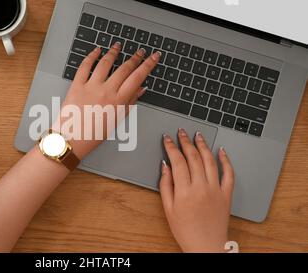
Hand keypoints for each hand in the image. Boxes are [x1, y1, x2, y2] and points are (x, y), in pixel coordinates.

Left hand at [53, 43, 160, 158]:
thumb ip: (130, 102)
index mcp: (118, 101)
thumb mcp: (117, 120)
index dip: (148, 65)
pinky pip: (85, 66)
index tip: (154, 56)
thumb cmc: (93, 134)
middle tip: (141, 51)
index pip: (138, 77)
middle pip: (124, 68)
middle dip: (135, 57)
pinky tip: (97, 50)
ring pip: (105, 63)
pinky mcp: (77, 85)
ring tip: (118, 46)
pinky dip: (91, 56)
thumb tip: (141, 89)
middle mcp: (106, 91)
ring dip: (114, 52)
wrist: (72, 139)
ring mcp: (91, 87)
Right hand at [159, 128, 234, 252]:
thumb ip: (165, 185)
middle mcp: (201, 187)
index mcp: (184, 191)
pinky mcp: (227, 194)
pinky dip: (226, 160)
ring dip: (203, 145)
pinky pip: (229, 173)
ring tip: (198, 135)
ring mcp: (216, 189)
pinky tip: (221, 150)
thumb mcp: (168, 209)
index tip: (167, 139)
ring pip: (210, 160)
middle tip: (181, 132)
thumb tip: (165, 166)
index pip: (177, 161)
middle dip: (185, 141)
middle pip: (193, 157)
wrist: (206, 246)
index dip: (171, 147)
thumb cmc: (185, 230)